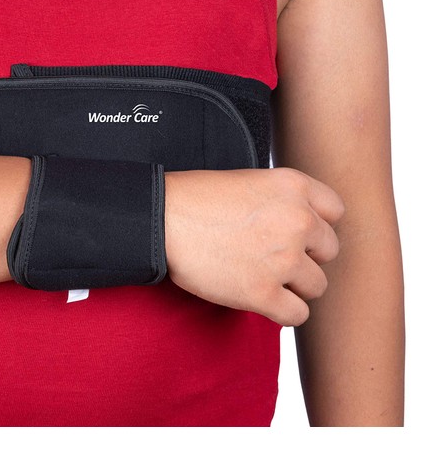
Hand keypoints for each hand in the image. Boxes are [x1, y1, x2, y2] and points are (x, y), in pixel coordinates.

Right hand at [164, 167, 343, 325]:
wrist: (161, 219)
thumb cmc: (195, 199)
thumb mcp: (249, 181)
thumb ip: (284, 200)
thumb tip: (306, 228)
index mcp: (293, 186)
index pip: (336, 211)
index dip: (315, 223)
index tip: (294, 230)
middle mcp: (297, 220)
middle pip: (329, 250)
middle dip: (304, 255)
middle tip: (272, 254)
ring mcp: (283, 259)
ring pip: (317, 286)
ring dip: (293, 285)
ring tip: (263, 275)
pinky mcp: (263, 293)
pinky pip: (297, 314)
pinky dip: (281, 311)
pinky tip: (259, 297)